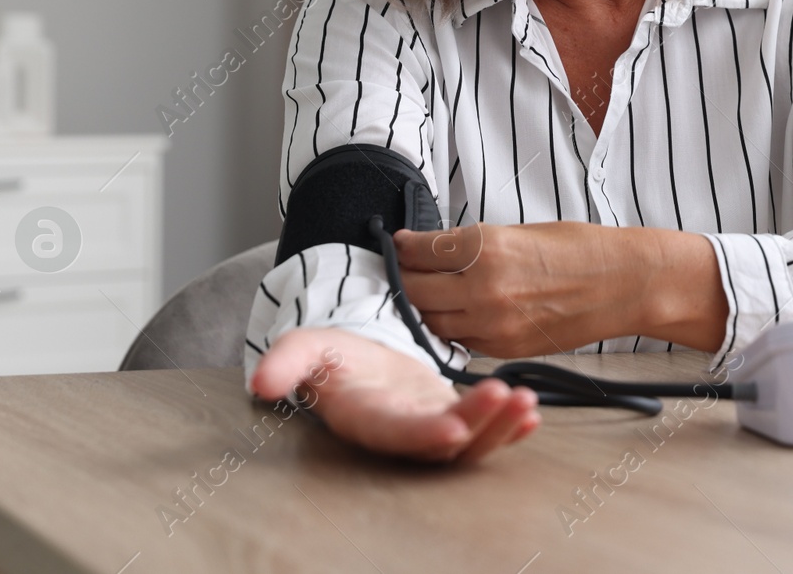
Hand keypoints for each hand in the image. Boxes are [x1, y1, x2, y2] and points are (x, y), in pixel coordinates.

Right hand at [250, 327, 538, 463]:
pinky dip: (510, 428)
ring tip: (527, 403)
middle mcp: (402, 434)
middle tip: (505, 397)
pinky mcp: (453, 420)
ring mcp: (431, 430)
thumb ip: (287, 362)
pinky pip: (485, 433)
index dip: (423, 437)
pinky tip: (532, 414)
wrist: (356, 362)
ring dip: (501, 427)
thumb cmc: (330, 358)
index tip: (453, 429)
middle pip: (443, 445)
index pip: (396, 436)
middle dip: (478, 427)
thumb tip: (260, 382)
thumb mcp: (305, 348)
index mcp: (366, 419)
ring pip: (471, 444)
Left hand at [392, 222, 727, 356]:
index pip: (417, 252)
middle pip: (414, 290)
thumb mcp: (519, 231)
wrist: (623, 283)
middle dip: (405, 279)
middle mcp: (482, 288)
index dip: (404, 248)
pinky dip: (453, 327)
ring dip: (426, 307)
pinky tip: (461, 312)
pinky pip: (460, 340)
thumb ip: (472, 245)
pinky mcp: (504, 348)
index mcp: (485, 248)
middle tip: (405, 270)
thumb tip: (434, 249)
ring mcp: (492, 324)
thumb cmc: (580, 249)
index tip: (400, 245)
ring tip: (431, 293)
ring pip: (431, 321)